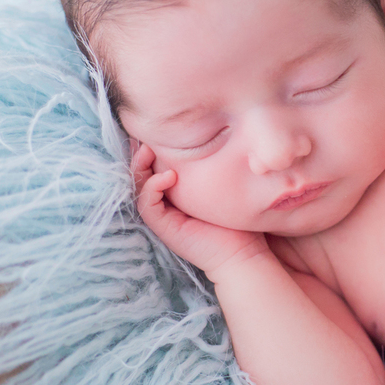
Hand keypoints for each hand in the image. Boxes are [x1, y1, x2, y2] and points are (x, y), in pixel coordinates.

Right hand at [131, 143, 268, 279]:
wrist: (245, 252)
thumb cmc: (239, 219)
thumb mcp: (224, 185)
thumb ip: (213, 164)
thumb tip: (217, 133)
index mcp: (178, 194)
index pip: (156, 167)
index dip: (153, 150)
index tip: (161, 132)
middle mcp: (167, 204)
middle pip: (142, 174)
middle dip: (141, 154)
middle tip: (147, 137)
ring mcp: (164, 217)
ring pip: (139, 187)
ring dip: (140, 167)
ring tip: (149, 150)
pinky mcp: (164, 228)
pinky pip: (147, 204)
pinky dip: (152, 187)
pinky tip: (169, 176)